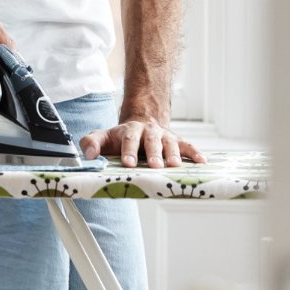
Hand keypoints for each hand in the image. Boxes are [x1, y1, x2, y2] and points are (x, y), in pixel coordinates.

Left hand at [79, 116, 205, 167]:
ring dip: (172, 154)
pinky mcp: (177, 141)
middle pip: (151, 140)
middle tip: (154, 165)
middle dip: (153, 153)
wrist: (141, 123)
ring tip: (174, 166)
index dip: (128, 150)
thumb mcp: (102, 137)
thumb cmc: (120, 138)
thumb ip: (91, 143)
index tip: (127, 163)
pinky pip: (187, 146)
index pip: (129, 139)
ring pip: (170, 142)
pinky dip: (194, 153)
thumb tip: (88, 155)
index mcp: (130, 130)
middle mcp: (148, 131)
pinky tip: (201, 162)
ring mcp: (164, 136)